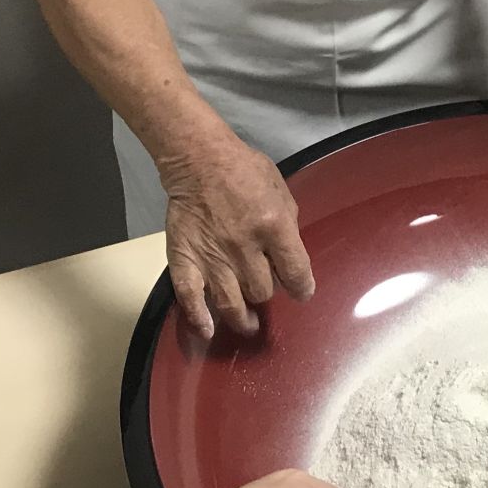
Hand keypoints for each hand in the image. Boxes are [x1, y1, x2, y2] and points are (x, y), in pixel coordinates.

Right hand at [161, 131, 314, 340]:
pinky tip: (209, 328)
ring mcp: (213, 255)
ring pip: (232, 302)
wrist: (199, 158)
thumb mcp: (281, 190)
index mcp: (274, 226)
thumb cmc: (244, 170)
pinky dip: (199, 318)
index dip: (303, 289)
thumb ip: (288, 225)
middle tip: (265, 285)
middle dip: (268, 291)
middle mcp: (245, 246)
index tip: (302, 293)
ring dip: (242, 317)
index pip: (296, 273)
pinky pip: (191, 297)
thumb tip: (290, 257)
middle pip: (263, 290)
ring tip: (248, 322)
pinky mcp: (185, 258)